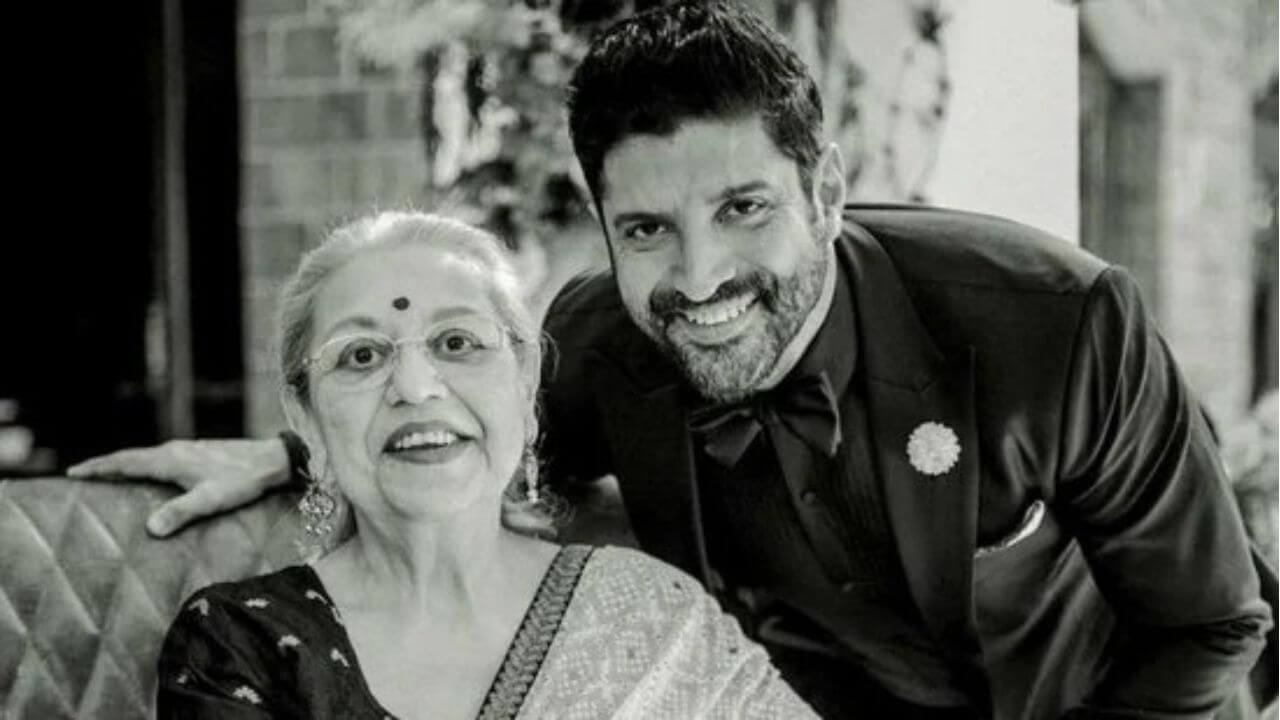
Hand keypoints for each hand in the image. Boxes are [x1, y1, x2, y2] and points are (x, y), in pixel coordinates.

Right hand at [67, 438, 291, 536]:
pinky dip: (143, 464)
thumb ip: (180, 513)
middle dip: (105, 465)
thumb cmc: (242, 481)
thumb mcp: (210, 500)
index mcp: (170, 460)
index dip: (98, 468)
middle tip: (80, 473)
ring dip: (124, 463)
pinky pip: (160, 458)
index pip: (125, 462)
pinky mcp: (198, 453)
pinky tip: (149, 474)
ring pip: (146, 456)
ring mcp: (187, 450)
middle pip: (131, 456)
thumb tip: (150, 529)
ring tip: (107, 474)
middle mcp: (174, 450)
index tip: (73, 473)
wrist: (271, 460)